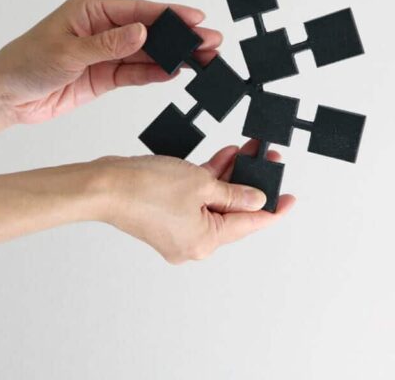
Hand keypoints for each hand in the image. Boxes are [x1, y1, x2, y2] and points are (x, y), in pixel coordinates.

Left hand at [0, 0, 222, 123]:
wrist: (6, 97)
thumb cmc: (24, 64)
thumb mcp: (67, 52)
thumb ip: (108, 44)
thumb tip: (141, 33)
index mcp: (91, 11)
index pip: (138, 10)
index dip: (169, 14)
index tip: (195, 18)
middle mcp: (102, 29)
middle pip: (150, 32)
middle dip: (180, 37)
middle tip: (209, 42)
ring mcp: (105, 53)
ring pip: (147, 54)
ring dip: (173, 57)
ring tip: (202, 60)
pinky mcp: (104, 76)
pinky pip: (136, 73)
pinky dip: (155, 74)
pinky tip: (176, 73)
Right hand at [92, 140, 295, 263]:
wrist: (104, 186)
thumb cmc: (145, 188)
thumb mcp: (201, 184)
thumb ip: (234, 192)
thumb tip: (256, 199)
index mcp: (207, 241)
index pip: (253, 224)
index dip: (275, 208)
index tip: (291, 197)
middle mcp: (195, 242)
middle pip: (234, 211)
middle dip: (251, 182)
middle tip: (266, 158)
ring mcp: (180, 231)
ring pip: (215, 202)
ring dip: (230, 177)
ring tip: (247, 151)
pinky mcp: (167, 217)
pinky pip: (197, 199)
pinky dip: (209, 180)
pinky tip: (223, 157)